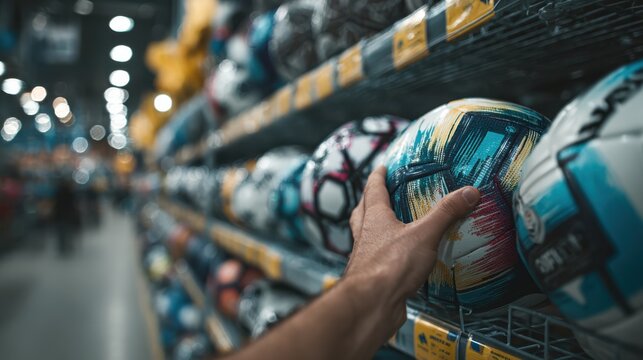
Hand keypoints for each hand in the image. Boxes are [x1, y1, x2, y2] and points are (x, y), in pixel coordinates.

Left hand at [345, 166, 479, 326]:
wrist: (372, 303)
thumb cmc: (390, 265)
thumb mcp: (424, 235)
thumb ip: (446, 213)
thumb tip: (469, 192)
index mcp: (374, 218)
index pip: (373, 190)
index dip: (377, 177)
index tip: (381, 168)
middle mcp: (365, 235)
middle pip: (362, 211)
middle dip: (369, 201)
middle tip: (378, 195)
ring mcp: (366, 257)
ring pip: (366, 236)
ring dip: (374, 228)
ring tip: (389, 227)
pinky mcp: (372, 277)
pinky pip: (377, 260)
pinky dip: (386, 255)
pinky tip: (398, 260)